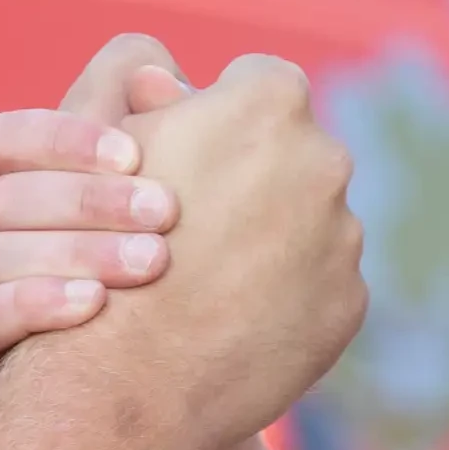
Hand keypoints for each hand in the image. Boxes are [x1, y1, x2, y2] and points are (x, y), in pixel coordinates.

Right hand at [0, 34, 196, 413]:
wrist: (155, 420)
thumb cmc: (170, 302)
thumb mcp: (182, 221)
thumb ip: (173, 143)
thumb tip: (161, 76)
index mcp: (20, 193)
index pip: (9, 140)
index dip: (64, 137)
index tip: (137, 151)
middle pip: (3, 197)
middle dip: (87, 200)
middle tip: (168, 214)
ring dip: (71, 252)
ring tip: (151, 266)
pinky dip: (29, 308)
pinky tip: (92, 307)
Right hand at [56, 51, 365, 449]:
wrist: (128, 374)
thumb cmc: (99, 246)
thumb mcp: (108, 151)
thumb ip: (154, 102)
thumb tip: (167, 75)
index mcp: (267, 102)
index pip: (257, 81)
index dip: (216, 114)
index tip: (188, 151)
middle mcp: (323, 159)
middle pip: (295, 152)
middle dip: (254, 177)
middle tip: (198, 219)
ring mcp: (343, 235)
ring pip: (312, 221)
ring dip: (271, 240)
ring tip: (210, 278)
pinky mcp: (349, 302)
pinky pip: (321, 284)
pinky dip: (285, 297)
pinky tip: (232, 318)